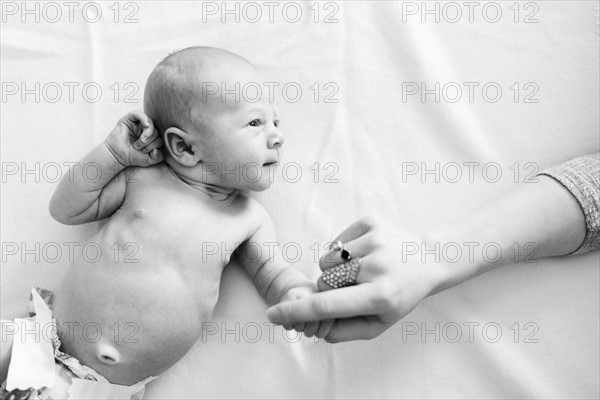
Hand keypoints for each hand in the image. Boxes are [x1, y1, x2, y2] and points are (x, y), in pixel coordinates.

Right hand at [104, 110, 163, 166]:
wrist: (118, 156)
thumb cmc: (132, 156)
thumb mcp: (149, 159)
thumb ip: (159, 156)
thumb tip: (159, 148)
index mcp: (151, 137)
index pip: (160, 136)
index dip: (155, 145)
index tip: (146, 152)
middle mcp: (145, 130)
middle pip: (156, 130)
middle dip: (150, 140)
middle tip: (140, 147)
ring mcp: (137, 124)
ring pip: (150, 122)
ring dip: (147, 133)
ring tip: (140, 142)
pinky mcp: (129, 119)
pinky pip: (139, 113)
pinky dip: (144, 118)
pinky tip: (146, 125)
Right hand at [267, 216, 443, 341]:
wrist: (428, 259)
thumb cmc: (399, 296)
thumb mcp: (378, 324)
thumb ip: (343, 331)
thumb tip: (312, 328)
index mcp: (380, 296)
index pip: (329, 305)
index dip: (296, 312)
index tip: (273, 315)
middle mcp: (377, 267)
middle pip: (324, 281)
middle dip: (329, 289)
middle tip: (354, 289)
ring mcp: (374, 240)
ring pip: (326, 260)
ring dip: (334, 269)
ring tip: (360, 271)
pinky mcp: (370, 222)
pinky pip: (335, 242)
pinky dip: (342, 251)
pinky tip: (365, 254)